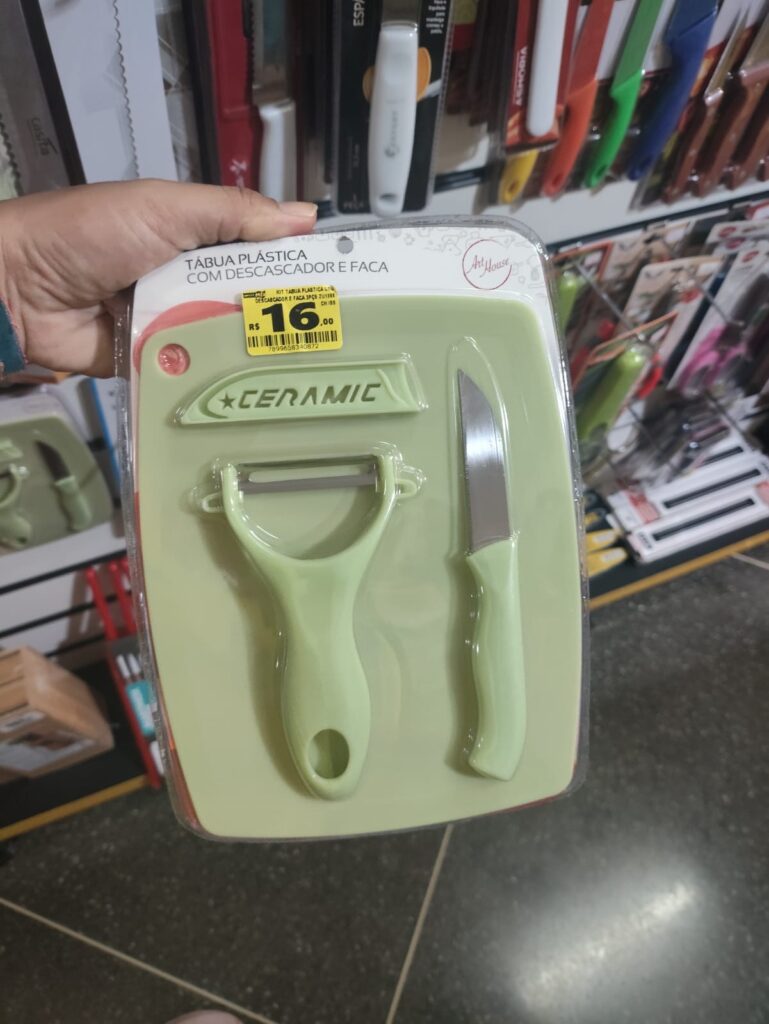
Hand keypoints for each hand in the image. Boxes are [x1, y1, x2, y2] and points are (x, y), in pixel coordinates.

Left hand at [0, 180, 316, 375]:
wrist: (19, 290)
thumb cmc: (91, 235)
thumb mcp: (165, 208)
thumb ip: (232, 213)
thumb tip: (306, 215)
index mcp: (197, 239)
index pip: (261, 253)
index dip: (300, 265)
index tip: (348, 284)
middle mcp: (191, 283)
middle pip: (252, 302)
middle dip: (289, 317)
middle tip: (346, 337)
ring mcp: (176, 327)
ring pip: (231, 342)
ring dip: (262, 352)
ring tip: (319, 370)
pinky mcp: (160, 365)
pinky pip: (199, 373)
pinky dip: (222, 381)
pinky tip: (266, 393)